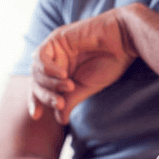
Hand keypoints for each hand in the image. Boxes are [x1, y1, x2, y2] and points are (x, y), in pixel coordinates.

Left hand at [29, 9, 136, 123]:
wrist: (122, 41)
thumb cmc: (110, 62)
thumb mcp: (86, 87)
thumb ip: (70, 101)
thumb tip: (60, 120)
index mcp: (62, 73)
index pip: (41, 88)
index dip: (36, 101)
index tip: (37, 116)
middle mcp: (56, 60)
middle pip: (37, 81)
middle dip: (45, 95)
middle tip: (59, 103)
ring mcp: (55, 49)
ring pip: (37, 70)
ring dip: (50, 83)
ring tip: (69, 87)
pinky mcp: (56, 38)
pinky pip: (41, 56)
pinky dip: (49, 68)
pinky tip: (64, 74)